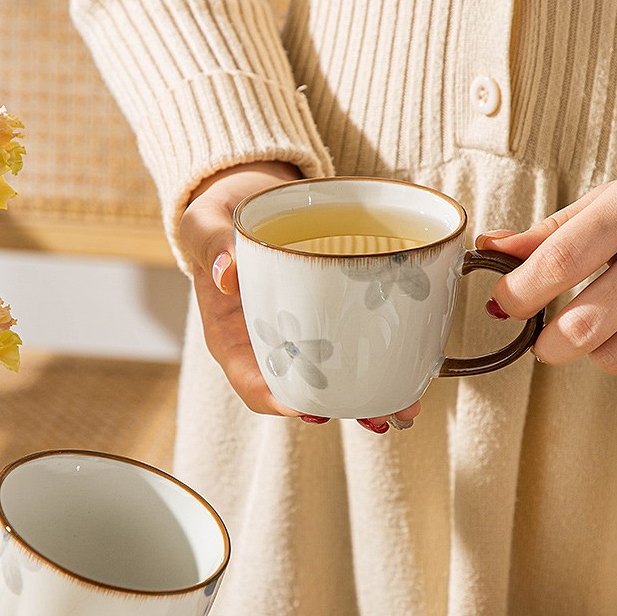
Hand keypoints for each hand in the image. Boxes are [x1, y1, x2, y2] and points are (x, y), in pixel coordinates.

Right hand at [178, 162, 421, 432]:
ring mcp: (301, 333)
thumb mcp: (204, 223)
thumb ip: (211, 243)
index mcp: (232, 335)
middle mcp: (269, 343)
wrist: (248, 201)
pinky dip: (381, 356)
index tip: (309, 408)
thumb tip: (227, 274)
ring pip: (335, 376)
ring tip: (407, 401)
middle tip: (378, 414)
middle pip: (302, 391)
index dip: (279, 401)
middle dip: (340, 408)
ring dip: (371, 393)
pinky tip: (411, 361)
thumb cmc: (219, 218)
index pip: (252, 383)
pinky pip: (351, 340)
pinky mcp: (328, 314)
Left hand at [476, 165, 616, 378]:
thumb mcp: (608, 203)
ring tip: (604, 324)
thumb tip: (490, 248)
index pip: (559, 261)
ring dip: (597, 350)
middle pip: (586, 324)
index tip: (506, 303)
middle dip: (549, 343)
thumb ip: (548, 233)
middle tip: (543, 339)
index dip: (521, 292)